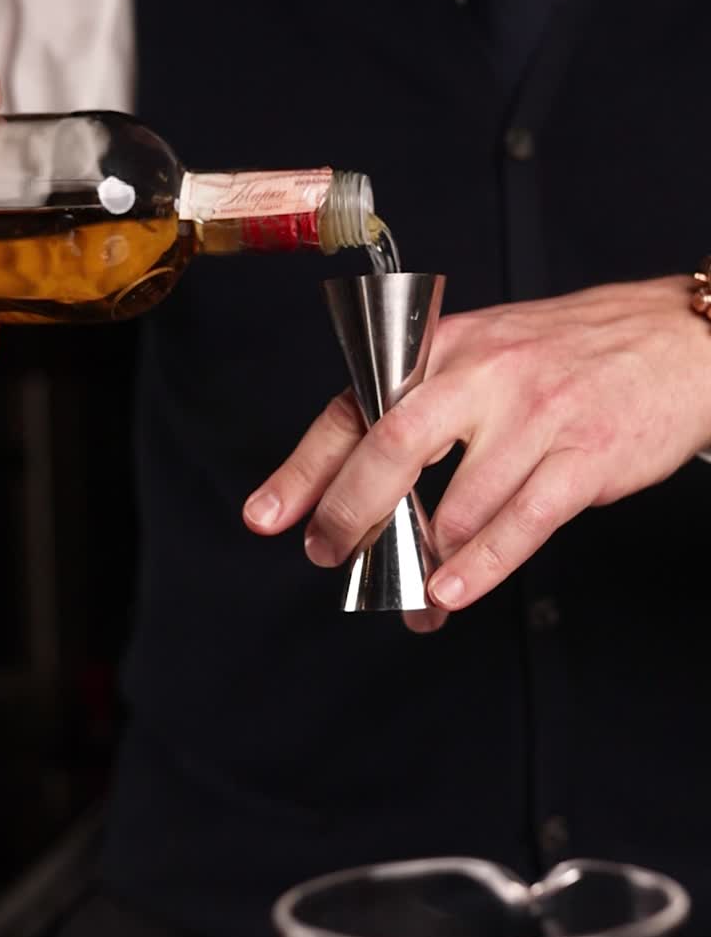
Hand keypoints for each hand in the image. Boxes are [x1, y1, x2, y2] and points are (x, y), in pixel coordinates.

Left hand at [243, 276, 710, 625]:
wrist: (676, 340)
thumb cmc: (573, 353)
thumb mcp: (488, 349)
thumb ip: (429, 400)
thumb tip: (365, 478)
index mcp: (448, 346)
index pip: (357, 404)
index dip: (305, 467)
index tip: (267, 515)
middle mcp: (484, 375)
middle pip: (391, 448)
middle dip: (349, 515)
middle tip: (330, 556)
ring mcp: (535, 416)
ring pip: (455, 505)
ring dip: (423, 564)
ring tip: (411, 596)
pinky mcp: (583, 457)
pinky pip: (518, 525)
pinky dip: (477, 569)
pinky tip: (450, 593)